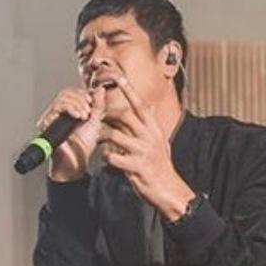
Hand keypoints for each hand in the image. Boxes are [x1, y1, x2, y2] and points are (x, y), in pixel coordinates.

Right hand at [36, 86, 105, 181]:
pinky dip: (70, 109)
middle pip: (66, 92)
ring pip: (61, 98)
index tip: (92, 102)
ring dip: (77, 104)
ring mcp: (51, 117)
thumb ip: (98, 105)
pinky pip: (56, 107)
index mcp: (68, 111)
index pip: (72, 92)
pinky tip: (78, 117)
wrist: (77, 161)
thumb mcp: (95, 121)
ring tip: (84, 116)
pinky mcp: (47, 122)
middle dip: (80, 99)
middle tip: (88, 111)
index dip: (83, 94)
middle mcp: (58, 113)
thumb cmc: (83, 146)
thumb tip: (99, 88)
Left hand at [100, 75, 194, 218]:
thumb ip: (149, 126)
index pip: (140, 104)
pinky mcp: (136, 167)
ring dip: (102, 136)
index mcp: (154, 129)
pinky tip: (106, 159)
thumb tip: (147, 109)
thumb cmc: (161, 165)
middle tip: (96, 115)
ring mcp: (143, 152)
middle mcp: (150, 137)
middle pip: (125, 115)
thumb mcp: (159, 141)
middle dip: (107, 114)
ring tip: (97, 139)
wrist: (168, 189)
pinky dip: (106, 157)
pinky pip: (113, 158)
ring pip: (115, 136)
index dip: (129, 89)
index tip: (117, 76)